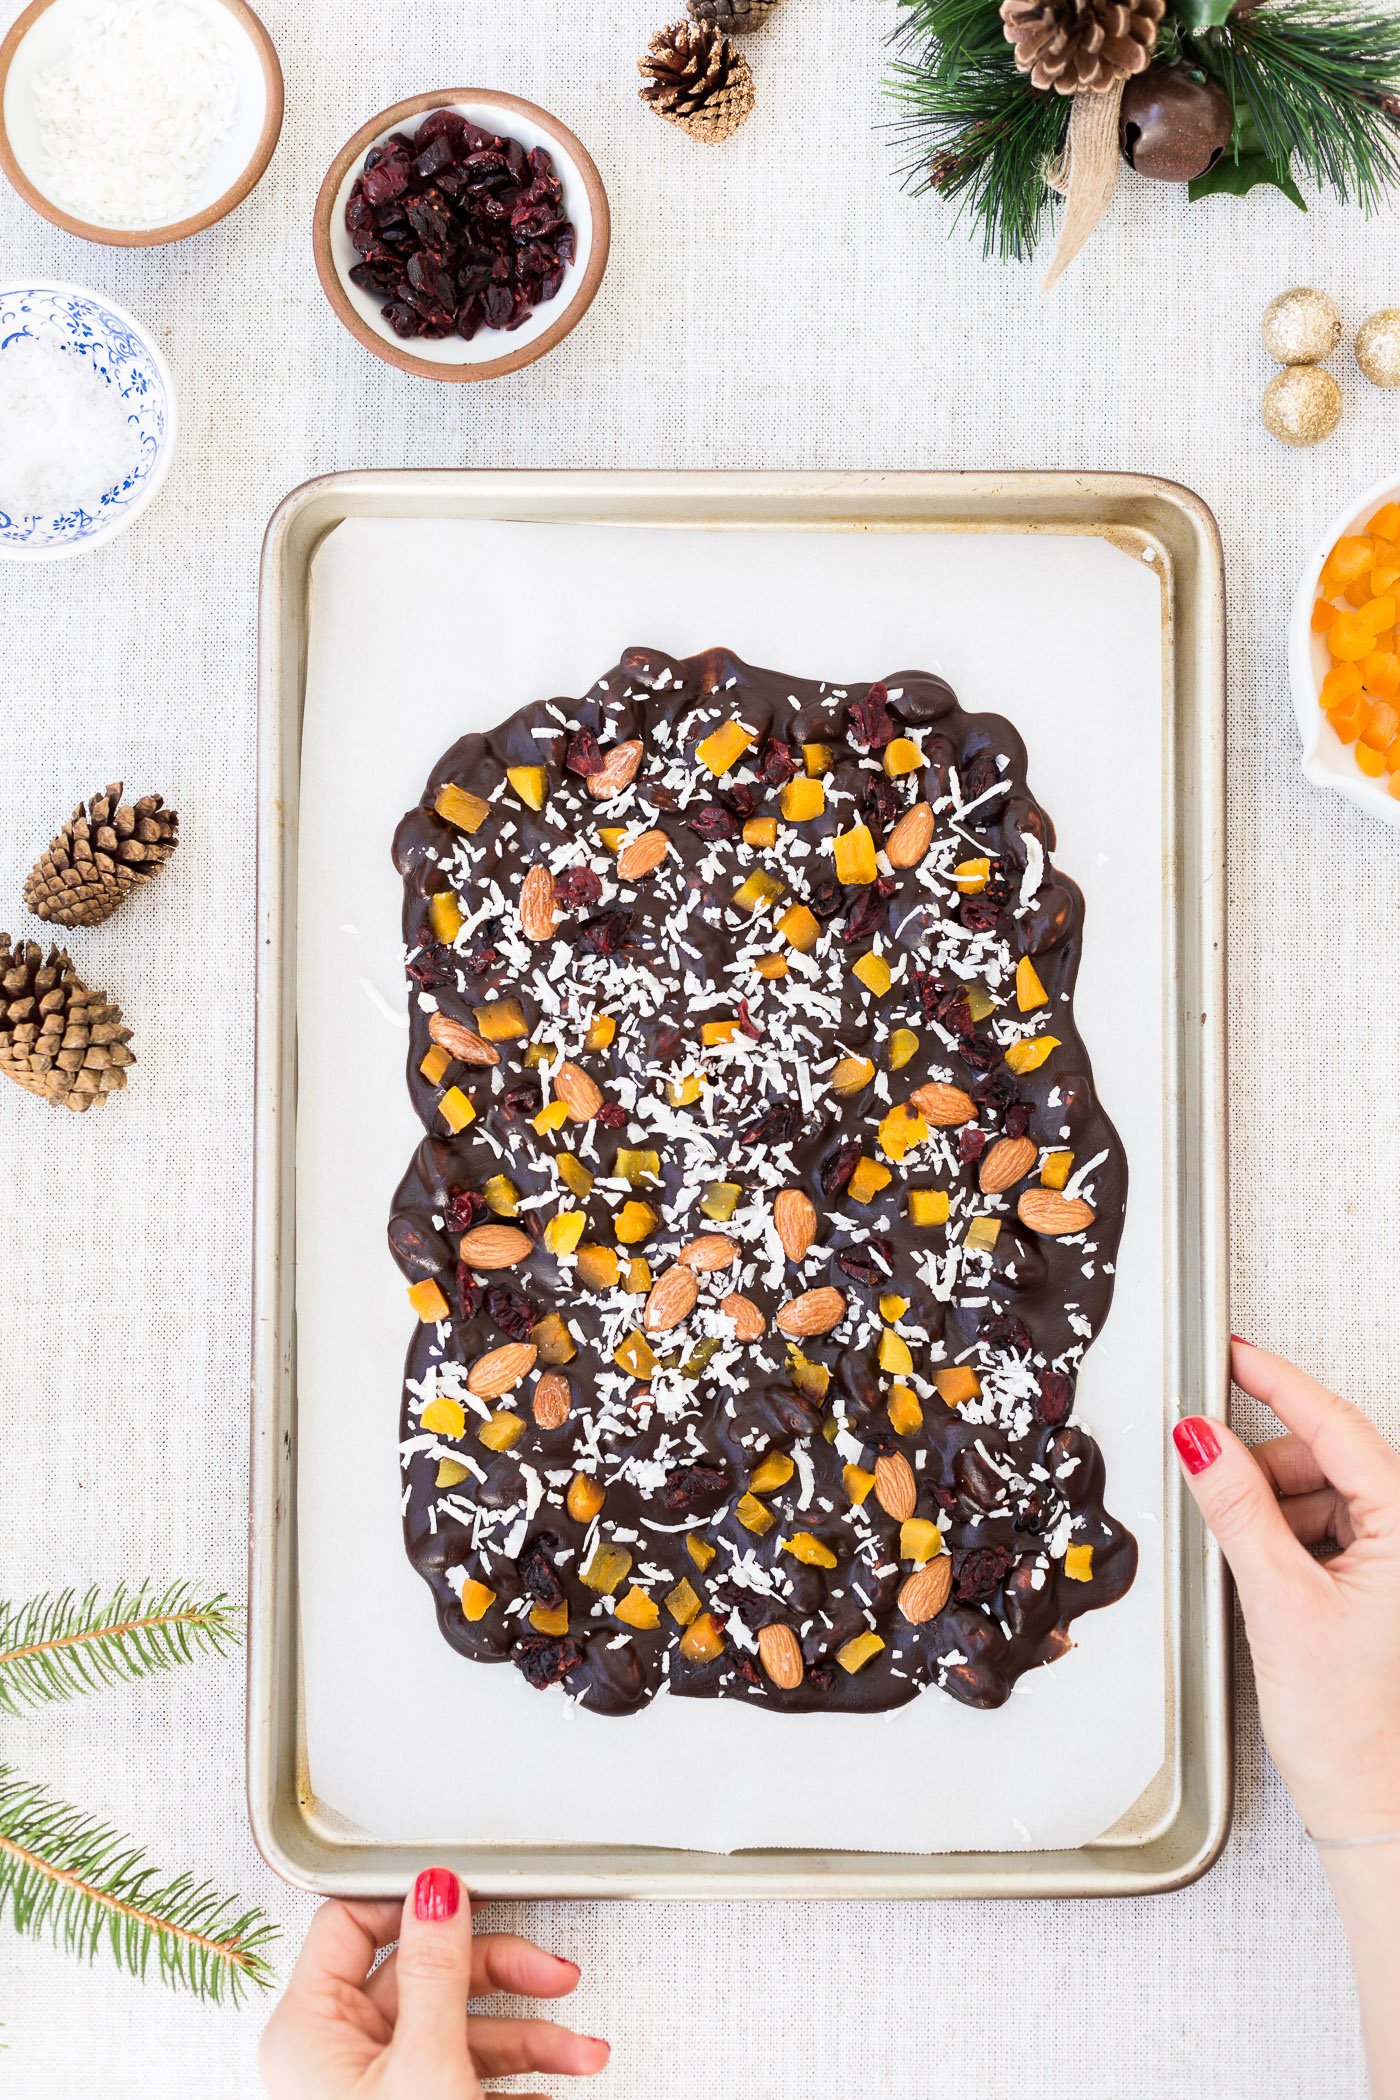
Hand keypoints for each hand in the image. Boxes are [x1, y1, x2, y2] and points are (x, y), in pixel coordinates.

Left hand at [260, 1868, 609, 2099]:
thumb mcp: (424, 2065)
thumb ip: (434, 1970)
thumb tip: (436, 1888)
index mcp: (310, 2027)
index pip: (353, 1922)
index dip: (417, 1903)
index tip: (475, 1893)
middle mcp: (336, 2055)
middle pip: (425, 1975)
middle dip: (504, 1977)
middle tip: (555, 1976)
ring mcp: (376, 2091)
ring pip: (458, 2029)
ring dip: (533, 2036)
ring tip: (585, 2052)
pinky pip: (468, 2078)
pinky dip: (521, 2083)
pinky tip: (558, 2092)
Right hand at [1174, 1338, 1399, 1840]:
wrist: (1371, 1803)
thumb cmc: (1351, 1724)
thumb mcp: (1279, 1600)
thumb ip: (1236, 1508)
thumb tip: (1201, 1439)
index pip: (1337, 1426)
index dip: (1278, 1383)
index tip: (1234, 1353)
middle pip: (1324, 1458)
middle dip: (1265, 1469)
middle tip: (1214, 1488)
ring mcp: (1394, 1562)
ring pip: (1318, 1495)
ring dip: (1272, 1510)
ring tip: (1252, 1567)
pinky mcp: (1375, 1585)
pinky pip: (1320, 1530)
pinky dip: (1283, 1538)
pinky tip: (1266, 1577)